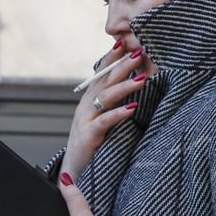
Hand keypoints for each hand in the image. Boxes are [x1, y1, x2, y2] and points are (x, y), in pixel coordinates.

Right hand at [63, 46, 144, 178]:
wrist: (73, 172)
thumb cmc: (92, 146)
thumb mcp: (101, 120)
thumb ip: (112, 104)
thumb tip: (133, 88)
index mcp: (89, 101)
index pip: (100, 74)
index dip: (111, 58)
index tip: (124, 43)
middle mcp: (86, 106)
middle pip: (104, 80)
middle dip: (121, 65)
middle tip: (138, 53)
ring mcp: (86, 120)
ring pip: (105, 97)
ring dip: (124, 86)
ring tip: (142, 78)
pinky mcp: (89, 136)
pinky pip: (104, 121)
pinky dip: (118, 113)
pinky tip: (132, 108)